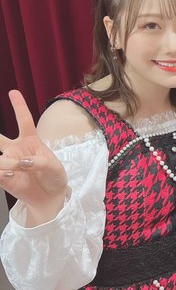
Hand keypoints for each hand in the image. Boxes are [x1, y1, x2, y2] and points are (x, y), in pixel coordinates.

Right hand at [0, 90, 67, 219]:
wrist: (51, 197)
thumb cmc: (55, 177)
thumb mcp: (55, 168)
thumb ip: (40, 162)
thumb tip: (22, 163)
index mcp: (31, 141)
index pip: (24, 120)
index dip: (19, 106)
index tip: (13, 92)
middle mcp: (16, 149)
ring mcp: (7, 163)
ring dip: (7, 163)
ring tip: (18, 169)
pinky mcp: (3, 178)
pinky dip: (3, 175)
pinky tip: (11, 177)